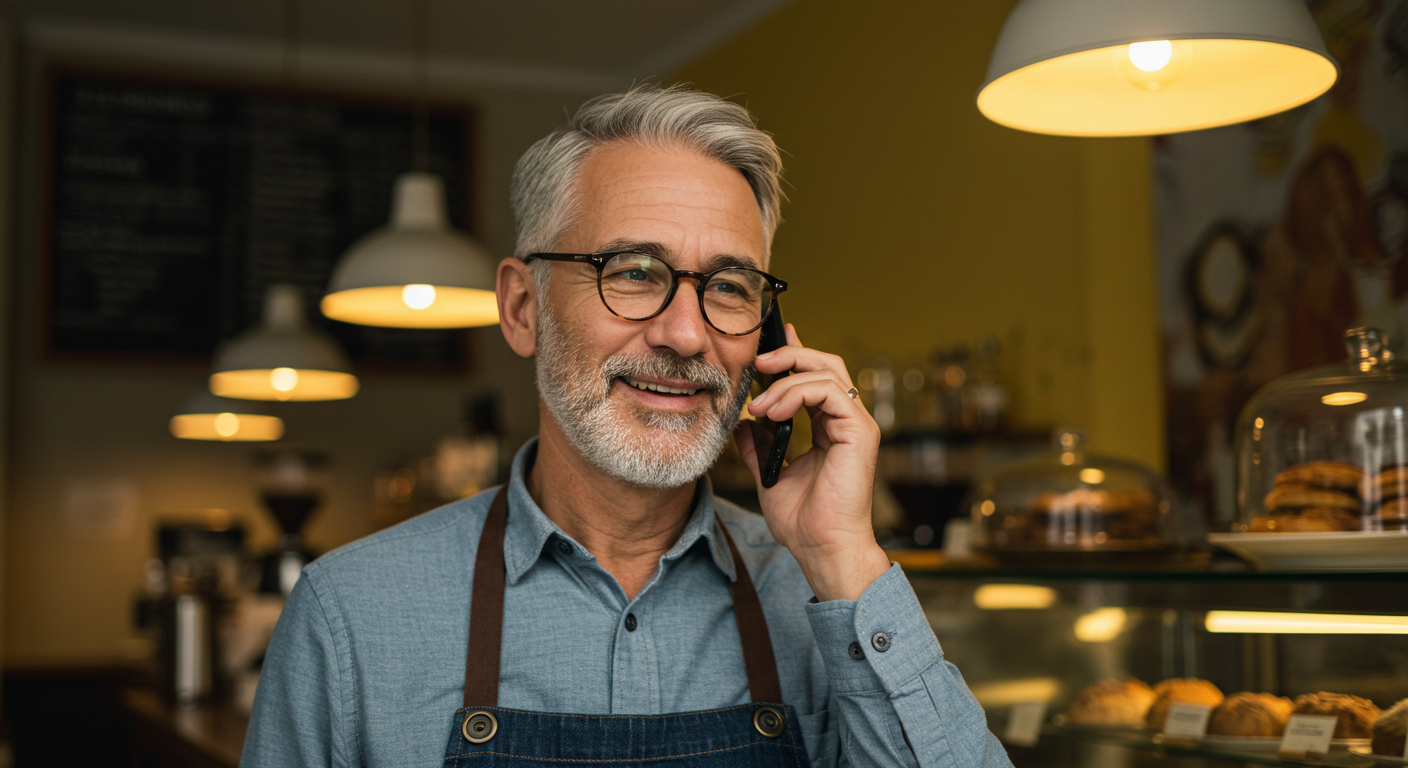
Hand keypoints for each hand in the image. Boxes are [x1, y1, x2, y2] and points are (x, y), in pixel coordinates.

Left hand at [734, 324, 889, 601]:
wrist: (822, 549)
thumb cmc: (804, 521)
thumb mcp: (771, 475)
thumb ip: (760, 447)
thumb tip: (744, 423)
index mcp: (830, 428)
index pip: (815, 378)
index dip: (794, 356)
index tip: (766, 350)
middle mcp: (847, 422)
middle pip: (826, 365)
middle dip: (790, 355)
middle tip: (758, 363)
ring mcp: (856, 425)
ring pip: (827, 372)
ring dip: (786, 380)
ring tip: (759, 405)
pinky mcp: (859, 432)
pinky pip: (829, 392)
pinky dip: (797, 394)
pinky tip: (774, 411)